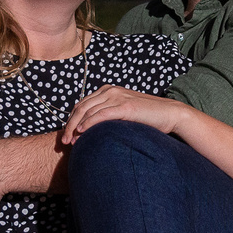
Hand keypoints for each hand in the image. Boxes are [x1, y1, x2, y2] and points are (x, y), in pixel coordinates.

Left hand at [61, 87, 190, 144]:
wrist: (169, 114)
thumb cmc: (147, 117)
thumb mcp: (124, 113)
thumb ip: (109, 116)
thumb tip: (93, 130)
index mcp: (108, 90)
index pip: (82, 104)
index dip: (71, 119)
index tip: (67, 135)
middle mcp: (110, 91)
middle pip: (81, 107)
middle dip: (69, 125)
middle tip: (63, 141)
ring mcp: (117, 97)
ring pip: (87, 111)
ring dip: (75, 127)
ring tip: (70, 142)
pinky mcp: (124, 107)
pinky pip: (100, 115)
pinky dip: (88, 124)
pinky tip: (82, 133)